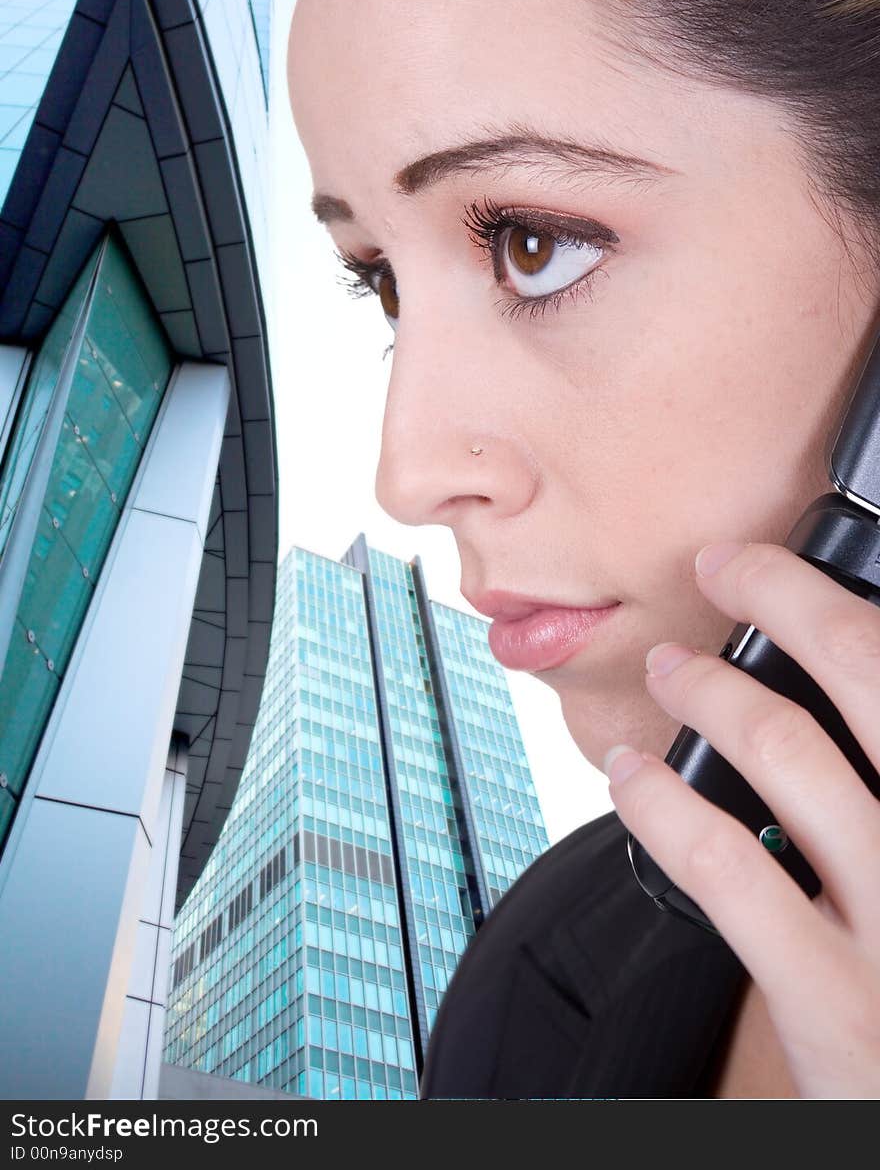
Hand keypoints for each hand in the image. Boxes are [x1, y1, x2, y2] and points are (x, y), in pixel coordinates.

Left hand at [604, 540, 879, 1098]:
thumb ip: (877, 762)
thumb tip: (827, 668)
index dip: (823, 590)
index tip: (766, 563)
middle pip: (862, 668)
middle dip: (778, 595)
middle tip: (719, 568)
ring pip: (783, 749)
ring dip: (706, 689)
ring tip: (669, 670)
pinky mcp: (833, 999)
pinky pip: (721, 866)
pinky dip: (658, 801)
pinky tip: (631, 777)